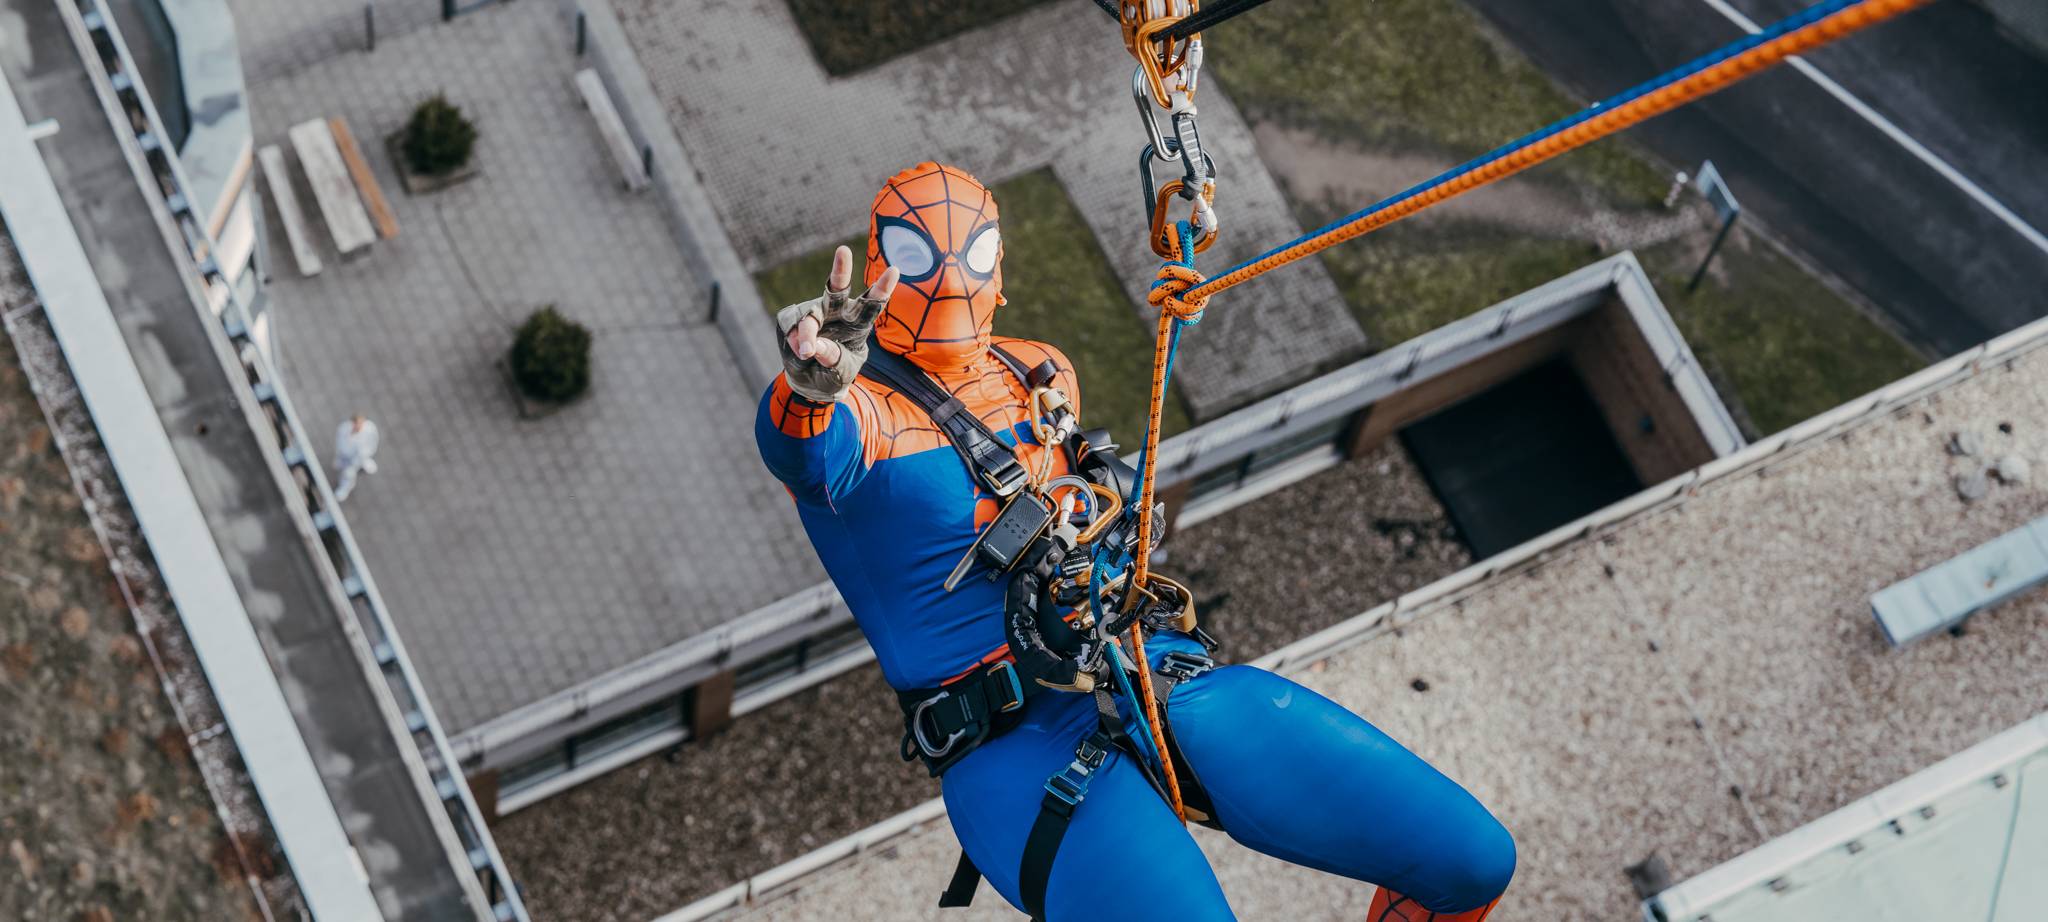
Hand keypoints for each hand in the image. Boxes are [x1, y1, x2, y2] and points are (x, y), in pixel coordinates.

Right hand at [776, 246, 897, 400]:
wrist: (809, 382)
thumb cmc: (833, 373)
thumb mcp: (841, 372)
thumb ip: (832, 359)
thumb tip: (815, 346)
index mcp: (857, 323)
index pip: (872, 304)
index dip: (882, 288)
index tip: (894, 270)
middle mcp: (836, 312)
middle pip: (838, 288)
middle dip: (841, 270)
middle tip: (843, 251)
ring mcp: (814, 312)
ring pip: (810, 317)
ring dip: (808, 334)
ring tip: (806, 353)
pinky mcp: (792, 317)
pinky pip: (791, 328)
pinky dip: (794, 343)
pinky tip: (799, 352)